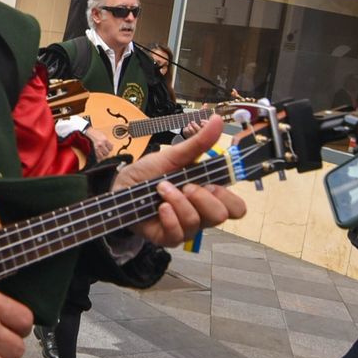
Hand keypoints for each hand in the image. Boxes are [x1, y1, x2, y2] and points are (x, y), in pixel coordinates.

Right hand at [82, 127, 113, 159]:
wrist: (89, 133)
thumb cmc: (96, 133)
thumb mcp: (104, 135)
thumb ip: (108, 141)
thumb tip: (112, 146)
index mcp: (105, 140)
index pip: (111, 148)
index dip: (110, 148)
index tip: (109, 147)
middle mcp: (101, 144)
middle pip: (107, 152)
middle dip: (106, 151)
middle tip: (105, 150)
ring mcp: (96, 148)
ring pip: (102, 156)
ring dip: (102, 154)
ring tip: (101, 152)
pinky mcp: (93, 150)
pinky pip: (97, 157)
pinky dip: (98, 157)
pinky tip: (98, 155)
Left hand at [114, 116, 245, 246]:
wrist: (121, 185)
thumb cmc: (150, 173)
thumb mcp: (174, 155)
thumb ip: (198, 142)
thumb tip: (218, 119)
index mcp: (208, 195)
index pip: (236, 207)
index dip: (228, 197)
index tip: (210, 182)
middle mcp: (201, 213)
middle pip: (221, 216)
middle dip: (203, 198)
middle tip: (186, 185)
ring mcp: (185, 227)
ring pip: (196, 222)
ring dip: (178, 200)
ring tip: (162, 188)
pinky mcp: (167, 237)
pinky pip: (177, 234)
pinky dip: (169, 217)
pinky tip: (160, 206)